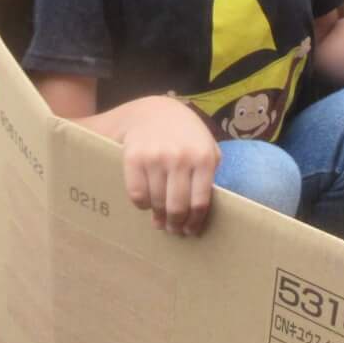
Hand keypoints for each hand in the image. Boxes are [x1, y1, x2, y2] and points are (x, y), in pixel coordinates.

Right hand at [120, 96, 219, 236]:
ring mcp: (156, 157)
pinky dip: (142, 204)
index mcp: (203, 158)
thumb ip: (209, 173)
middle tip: (174, 230)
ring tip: (160, 220)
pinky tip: (146, 202)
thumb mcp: (206, 146)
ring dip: (158, 217)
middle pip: (177, 207)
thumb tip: (204, 208)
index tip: (191, 231)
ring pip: (157, 203)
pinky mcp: (134, 158)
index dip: (195, 222)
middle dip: (175, 224)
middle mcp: (180, 158)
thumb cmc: (185, 134)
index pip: (200, 203)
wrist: (153, 111)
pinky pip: (137, 194)